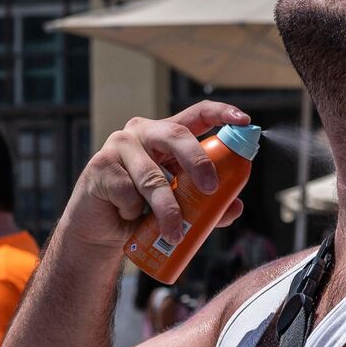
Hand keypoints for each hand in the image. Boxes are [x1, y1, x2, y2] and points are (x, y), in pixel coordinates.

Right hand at [66, 101, 249, 249]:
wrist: (101, 231)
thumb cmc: (145, 212)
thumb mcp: (181, 207)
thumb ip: (208, 205)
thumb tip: (236, 206)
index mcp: (167, 135)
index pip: (197, 114)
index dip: (222, 113)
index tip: (245, 121)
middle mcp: (143, 132)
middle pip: (177, 135)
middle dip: (198, 161)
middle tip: (211, 188)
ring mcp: (119, 145)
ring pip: (153, 177)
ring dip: (167, 209)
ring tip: (174, 233)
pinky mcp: (100, 166)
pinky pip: (128, 193)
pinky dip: (134, 212)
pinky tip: (128, 216)